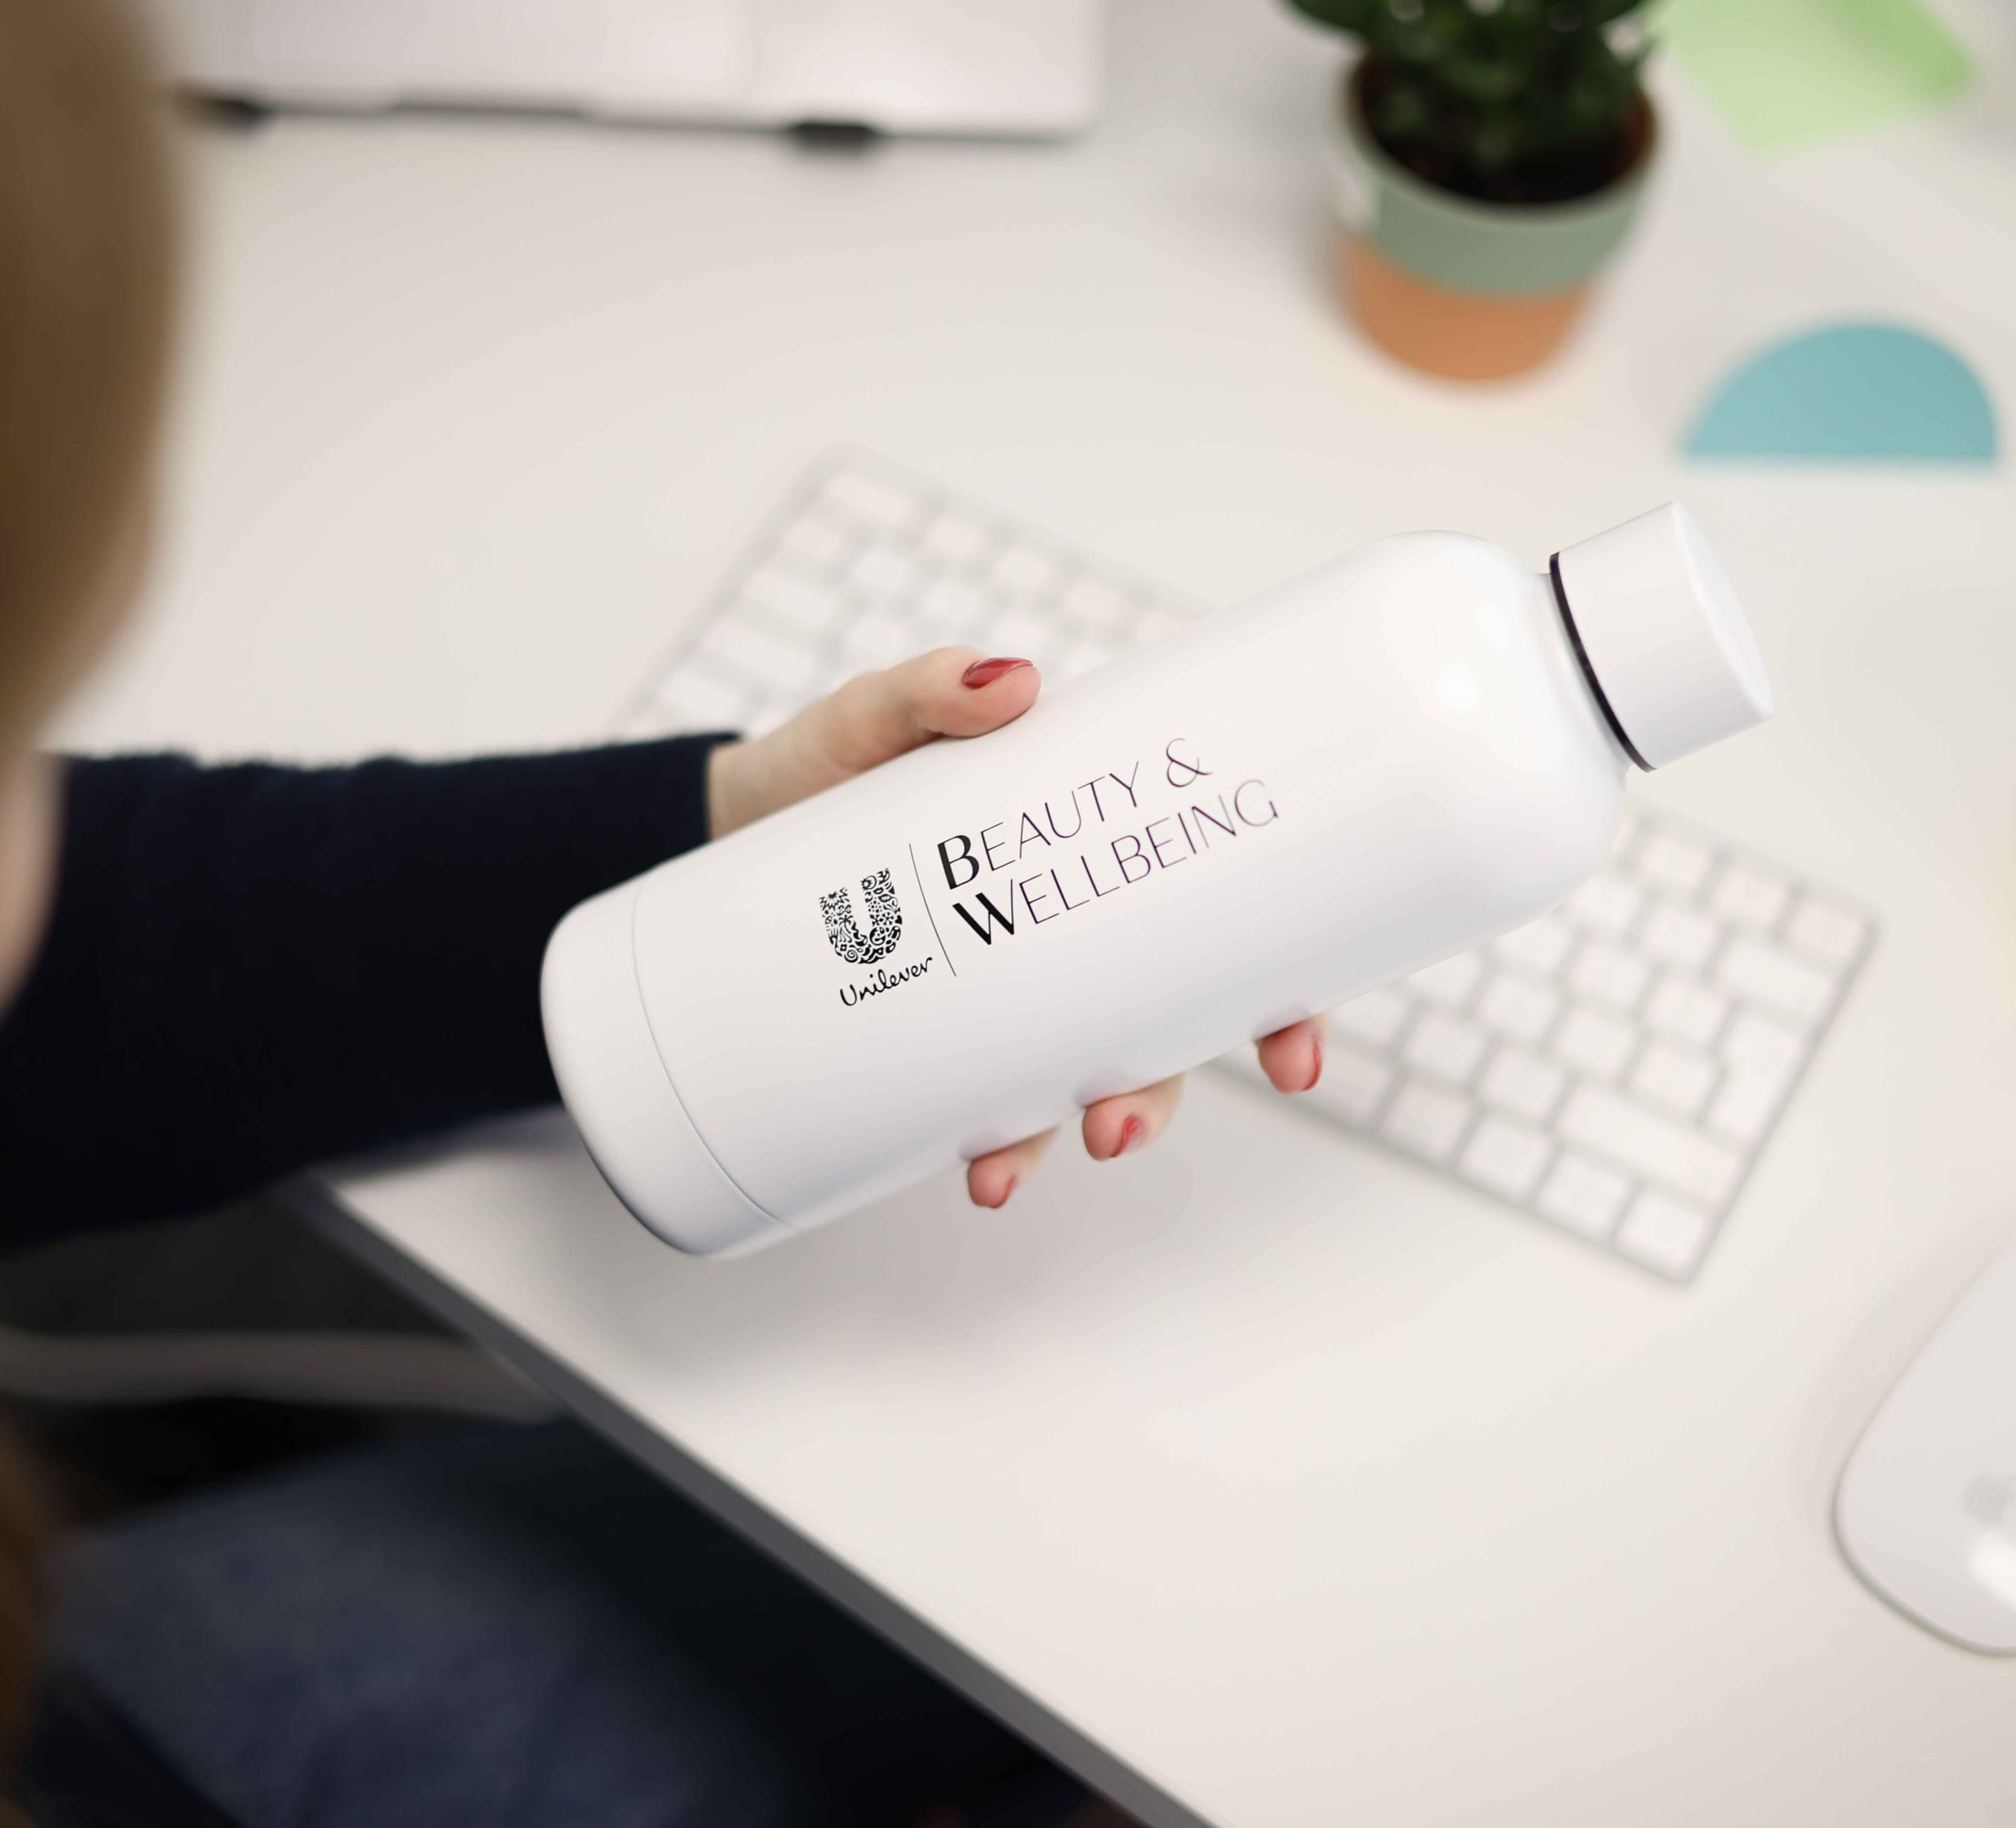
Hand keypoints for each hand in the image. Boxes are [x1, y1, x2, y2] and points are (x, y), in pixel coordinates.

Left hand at [704, 648, 1327, 1208]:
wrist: (723, 831)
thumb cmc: (827, 765)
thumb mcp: (875, 716)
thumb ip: (932, 689)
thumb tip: (1013, 681)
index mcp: (1093, 850)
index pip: (1221, 923)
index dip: (1278, 992)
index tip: (1293, 1041)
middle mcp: (1071, 936)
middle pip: (1159, 1031)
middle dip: (1156, 1094)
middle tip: (1117, 1125)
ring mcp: (1006, 992)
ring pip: (1073, 1081)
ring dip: (1057, 1134)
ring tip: (1006, 1170)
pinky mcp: (934, 1035)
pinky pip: (982, 1103)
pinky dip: (986, 1143)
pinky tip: (970, 1170)